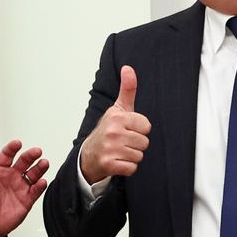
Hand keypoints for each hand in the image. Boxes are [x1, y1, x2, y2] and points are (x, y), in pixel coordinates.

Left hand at [0, 140, 48, 236]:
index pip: (7, 156)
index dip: (12, 148)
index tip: (17, 144)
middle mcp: (12, 176)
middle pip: (24, 162)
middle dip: (30, 155)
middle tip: (36, 151)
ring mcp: (21, 187)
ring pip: (33, 174)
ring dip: (39, 168)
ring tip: (44, 163)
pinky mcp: (28, 199)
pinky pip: (36, 190)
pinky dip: (40, 185)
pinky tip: (42, 182)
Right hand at [79, 65, 151, 183]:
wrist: (90, 154)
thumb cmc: (109, 129)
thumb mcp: (118, 108)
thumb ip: (127, 89)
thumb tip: (128, 67)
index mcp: (117, 117)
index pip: (146, 126)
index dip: (139, 129)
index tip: (128, 129)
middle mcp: (112, 132)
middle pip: (144, 142)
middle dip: (136, 144)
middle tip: (123, 142)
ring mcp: (110, 149)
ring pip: (139, 156)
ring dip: (132, 156)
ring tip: (120, 151)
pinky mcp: (109, 164)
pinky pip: (132, 168)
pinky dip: (127, 167)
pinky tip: (118, 161)